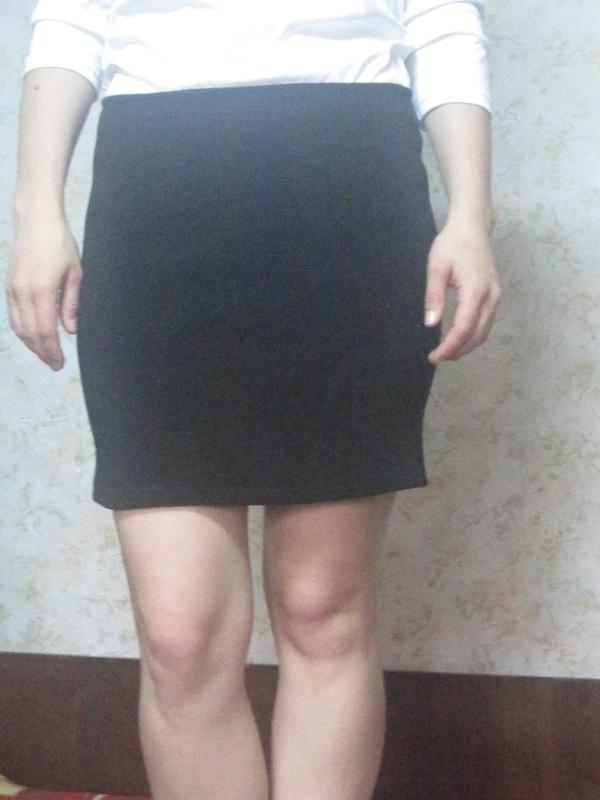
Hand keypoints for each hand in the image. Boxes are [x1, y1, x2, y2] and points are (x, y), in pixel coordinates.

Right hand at [5, 215, 81, 370]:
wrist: (35, 220)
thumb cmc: (60, 243)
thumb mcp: (75, 273)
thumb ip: (71, 304)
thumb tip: (71, 330)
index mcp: (42, 290)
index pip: (45, 331)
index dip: (52, 351)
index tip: (59, 363)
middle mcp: (23, 292)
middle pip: (30, 333)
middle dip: (42, 352)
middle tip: (55, 364)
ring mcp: (13, 289)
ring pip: (19, 326)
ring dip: (32, 344)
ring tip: (46, 354)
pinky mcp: (8, 285)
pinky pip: (14, 315)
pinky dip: (23, 330)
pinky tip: (33, 336)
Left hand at [423, 219, 500, 363]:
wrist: (473, 227)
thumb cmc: (452, 244)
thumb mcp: (436, 268)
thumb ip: (434, 296)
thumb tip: (431, 323)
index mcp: (475, 289)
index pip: (464, 327)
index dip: (450, 346)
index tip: (435, 356)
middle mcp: (490, 296)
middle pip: (477, 334)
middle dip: (458, 350)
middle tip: (438, 357)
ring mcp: (496, 296)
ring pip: (484, 331)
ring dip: (467, 345)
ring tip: (447, 352)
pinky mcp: (494, 295)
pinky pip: (487, 322)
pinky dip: (474, 335)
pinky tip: (460, 339)